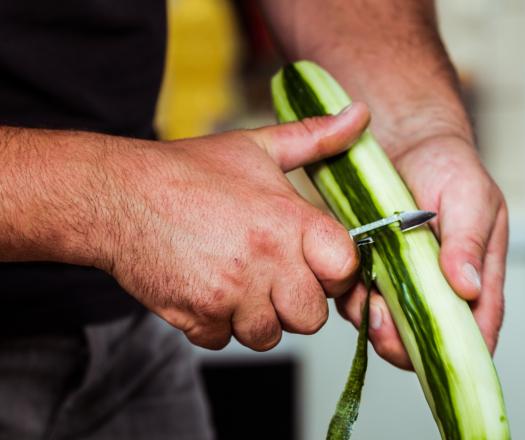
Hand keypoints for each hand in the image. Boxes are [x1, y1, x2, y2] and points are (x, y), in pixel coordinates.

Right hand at [99, 104, 369, 350]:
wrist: (118, 195)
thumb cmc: (189, 172)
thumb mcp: (258, 146)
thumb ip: (316, 138)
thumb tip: (360, 116)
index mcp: (288, 219)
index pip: (345, 269)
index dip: (336, 270)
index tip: (318, 262)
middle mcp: (265, 260)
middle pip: (312, 316)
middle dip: (296, 301)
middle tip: (273, 275)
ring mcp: (230, 293)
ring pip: (269, 335)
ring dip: (257, 317)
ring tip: (237, 280)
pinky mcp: (197, 317)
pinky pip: (225, 340)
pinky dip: (218, 324)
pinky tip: (208, 289)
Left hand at [336, 135, 507, 368]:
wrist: (404, 141)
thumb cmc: (448, 166)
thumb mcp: (469, 196)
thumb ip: (469, 241)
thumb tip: (469, 288)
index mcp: (476, 277)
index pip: (477, 331)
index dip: (460, 350)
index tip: (435, 351)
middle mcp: (438, 288)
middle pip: (426, 339)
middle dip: (403, 342)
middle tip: (383, 320)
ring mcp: (403, 283)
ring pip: (388, 325)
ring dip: (372, 320)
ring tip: (365, 297)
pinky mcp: (371, 272)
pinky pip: (358, 299)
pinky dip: (352, 296)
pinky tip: (349, 278)